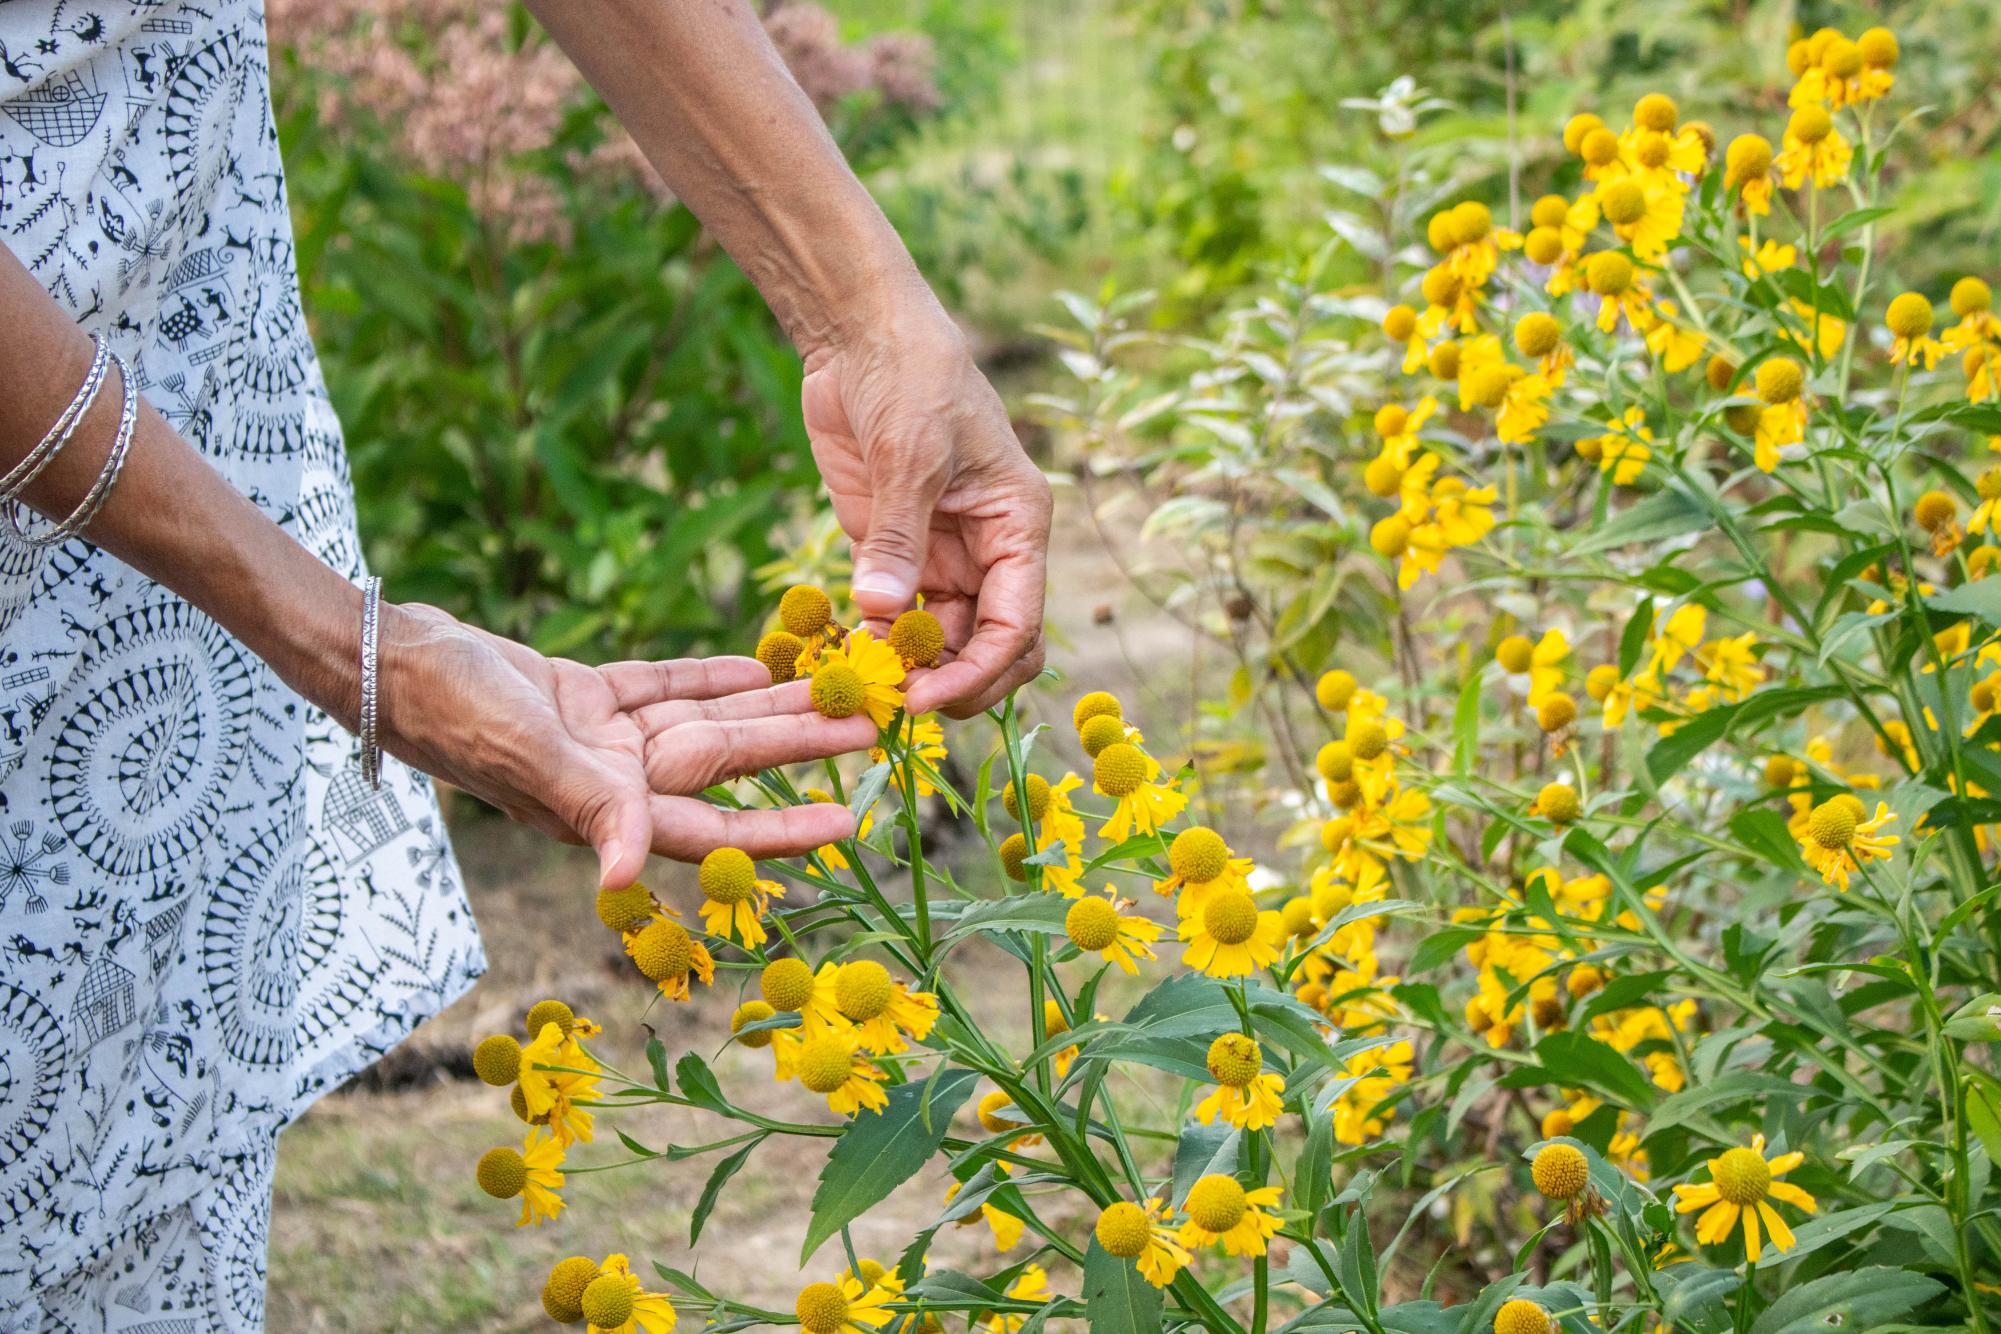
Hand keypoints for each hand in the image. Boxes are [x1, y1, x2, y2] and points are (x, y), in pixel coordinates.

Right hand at [377, 603, 877, 886]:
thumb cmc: (448, 710)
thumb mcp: (527, 757)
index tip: (851, 824)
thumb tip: (623, 883)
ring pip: (705, 719)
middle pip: (727, 764)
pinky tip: (758, 666)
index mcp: (603, 808)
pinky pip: (663, 685)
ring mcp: (599, 738)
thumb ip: (587, 810)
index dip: (781, 829)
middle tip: (874, 729)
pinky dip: (708, 675)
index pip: (712, 826)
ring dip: (768, 705)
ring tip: (834, 688)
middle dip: (799, 748)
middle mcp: (611, 781)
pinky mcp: (582, 695)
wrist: (384, 657)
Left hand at [801, 299, 1051, 717]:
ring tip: (860, 687)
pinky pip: (895, 618)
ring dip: (908, 670)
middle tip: (894, 704)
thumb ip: (897, 537)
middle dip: (951, 683)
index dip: (977, 672)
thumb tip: (881, 612)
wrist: (861, 336)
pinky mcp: (892, 552)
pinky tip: (843, 659)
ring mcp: (940, 555)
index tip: (924, 697)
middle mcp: (989, 551)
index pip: (1017, 626)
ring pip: (940, 642)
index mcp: (1018, 526)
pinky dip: (876, 644)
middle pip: (987, 648)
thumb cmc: (911, 378)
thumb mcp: (909, 453)